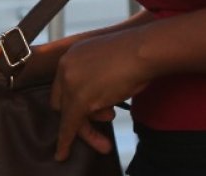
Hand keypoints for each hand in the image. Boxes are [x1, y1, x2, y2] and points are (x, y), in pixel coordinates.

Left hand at [50, 31, 149, 160]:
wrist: (142, 51)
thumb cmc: (135, 54)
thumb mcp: (108, 61)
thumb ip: (97, 76)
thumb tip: (99, 100)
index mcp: (72, 55)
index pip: (63, 85)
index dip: (74, 101)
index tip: (88, 111)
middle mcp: (66, 67)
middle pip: (63, 101)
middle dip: (78, 116)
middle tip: (102, 122)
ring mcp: (71, 83)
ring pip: (69, 115)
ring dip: (86, 131)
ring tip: (105, 142)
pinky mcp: (79, 100)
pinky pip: (69, 125)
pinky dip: (66, 142)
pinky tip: (63, 153)